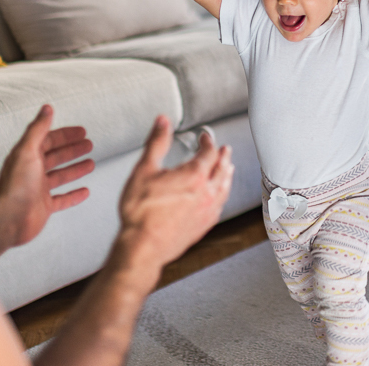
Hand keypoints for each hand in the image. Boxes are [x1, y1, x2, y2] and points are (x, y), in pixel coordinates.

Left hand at [0, 105, 94, 264]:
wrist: (8, 221)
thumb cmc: (15, 186)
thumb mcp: (27, 151)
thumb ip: (38, 129)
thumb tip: (46, 107)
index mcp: (27, 156)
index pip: (48, 140)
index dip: (65, 135)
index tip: (82, 131)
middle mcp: (32, 171)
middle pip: (55, 157)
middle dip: (72, 150)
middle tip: (89, 145)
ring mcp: (38, 190)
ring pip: (60, 176)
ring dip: (75, 169)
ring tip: (91, 164)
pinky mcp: (43, 207)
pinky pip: (62, 199)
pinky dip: (74, 195)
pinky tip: (85, 192)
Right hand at [117, 115, 233, 272]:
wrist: (143, 247)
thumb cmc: (141, 213)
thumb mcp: (144, 170)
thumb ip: (156, 142)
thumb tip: (163, 123)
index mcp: (194, 175)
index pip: (209, 152)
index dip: (208, 141)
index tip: (205, 137)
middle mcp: (206, 193)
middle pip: (222, 169)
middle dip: (223, 156)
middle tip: (224, 150)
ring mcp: (207, 211)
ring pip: (224, 188)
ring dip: (226, 175)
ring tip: (228, 170)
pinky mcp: (204, 226)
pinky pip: (220, 206)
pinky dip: (222, 196)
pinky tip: (218, 197)